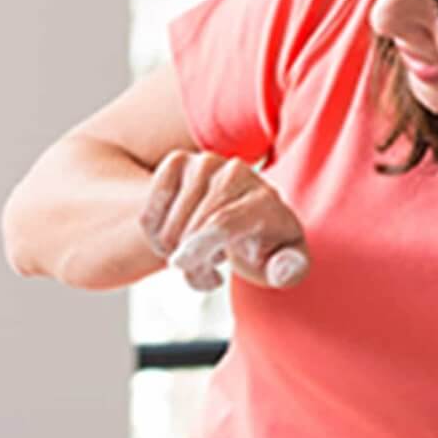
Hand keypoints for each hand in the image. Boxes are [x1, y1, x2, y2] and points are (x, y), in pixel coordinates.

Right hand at [141, 151, 308, 290]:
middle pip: (192, 227)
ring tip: (194, 257)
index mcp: (265, 200)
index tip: (180, 265)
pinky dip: (154, 235)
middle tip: (203, 275)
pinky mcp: (178, 162)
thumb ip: (288, 271)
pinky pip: (149, 210)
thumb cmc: (264, 247)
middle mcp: (237, 172)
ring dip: (171, 251)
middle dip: (188, 261)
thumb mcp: (282, 266)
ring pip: (169, 222)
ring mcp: (205, 163)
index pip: (224, 221)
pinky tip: (175, 238)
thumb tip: (281, 267)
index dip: (198, 246)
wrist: (245, 217)